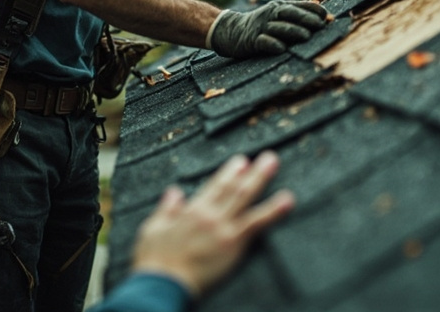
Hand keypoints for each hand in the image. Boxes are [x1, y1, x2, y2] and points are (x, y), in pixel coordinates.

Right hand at [130, 151, 294, 297]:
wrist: (162, 282)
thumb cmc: (155, 260)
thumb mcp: (153, 229)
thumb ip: (166, 209)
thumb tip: (174, 192)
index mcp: (191, 210)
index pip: (214, 186)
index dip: (229, 173)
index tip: (240, 161)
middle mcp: (209, 214)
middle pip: (233, 187)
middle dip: (251, 171)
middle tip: (267, 157)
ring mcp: (222, 227)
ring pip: (245, 197)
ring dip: (261, 179)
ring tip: (274, 164)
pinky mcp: (232, 242)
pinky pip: (256, 223)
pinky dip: (272, 210)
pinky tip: (287, 201)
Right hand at [207, 0, 328, 57]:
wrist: (231, 30)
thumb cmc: (262, 25)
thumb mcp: (277, 15)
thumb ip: (297, 15)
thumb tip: (324, 17)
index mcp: (279, 7)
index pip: (299, 6)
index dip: (312, 10)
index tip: (326, 16)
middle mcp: (271, 14)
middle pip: (289, 14)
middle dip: (305, 19)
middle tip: (320, 25)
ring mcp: (261, 27)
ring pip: (278, 27)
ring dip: (293, 31)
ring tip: (306, 36)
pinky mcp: (252, 40)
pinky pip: (263, 41)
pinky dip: (273, 44)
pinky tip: (282, 49)